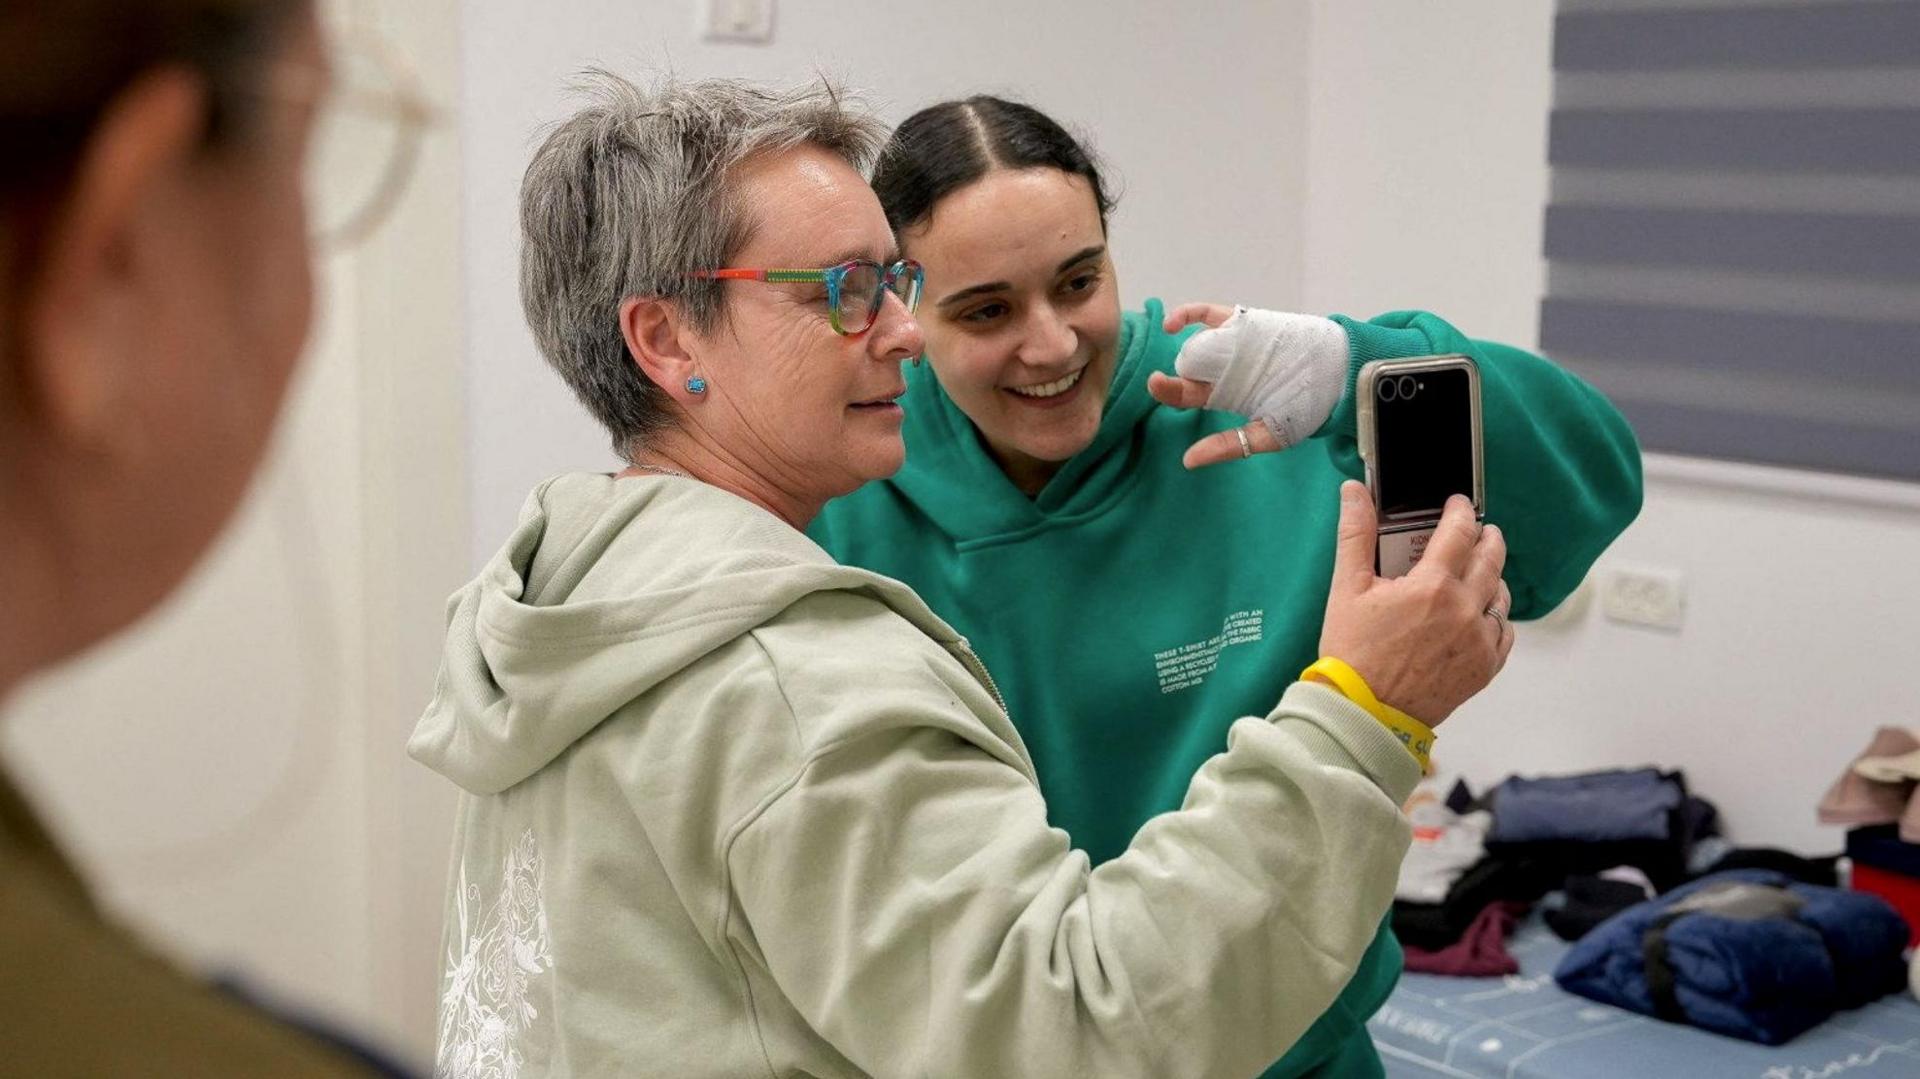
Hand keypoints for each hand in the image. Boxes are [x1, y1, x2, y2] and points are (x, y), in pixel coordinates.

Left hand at [1147, 302, 1348, 470]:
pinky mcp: (1243, 322)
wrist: (1339, 373)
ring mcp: (1231, 343)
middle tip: (1158, 381)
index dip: (1169, 392)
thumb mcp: (1269, 434)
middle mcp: (1223, 368)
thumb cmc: (1307, 407)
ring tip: (1172, 350)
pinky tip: (1172, 323)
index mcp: (1225, 395)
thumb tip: (1188, 461)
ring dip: (1179, 346)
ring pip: (1195, 342)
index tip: (1157, 387)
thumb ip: (1230, 446)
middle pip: (1186, 369)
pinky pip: (1208, 314)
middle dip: (1169, 376)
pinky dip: (1187, 314)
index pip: (1187, 395)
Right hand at [1317, 482, 1513, 725]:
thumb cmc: (1353, 655)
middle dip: (1486, 537)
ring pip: (1501, 594)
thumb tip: (1355, 493)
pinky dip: (1496, 618)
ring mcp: (1478, 641)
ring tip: (1478, 573)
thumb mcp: (1347, 589)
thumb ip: (1356, 534)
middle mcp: (1463, 610)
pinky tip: (1479, 615)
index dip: (1460, 511)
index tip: (1458, 505)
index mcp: (1432, 586)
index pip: (1460, 531)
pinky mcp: (1484, 668)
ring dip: (1492, 576)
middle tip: (1479, 531)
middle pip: (1491, 557)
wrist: (1365, 713)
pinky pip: (1504, 633)